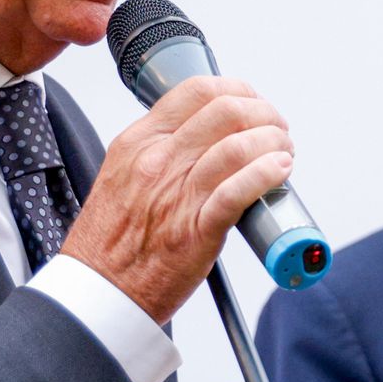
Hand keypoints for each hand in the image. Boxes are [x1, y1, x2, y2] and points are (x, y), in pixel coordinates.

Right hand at [60, 76, 294, 324]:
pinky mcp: (196, 230)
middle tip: (276, 130)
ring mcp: (177, 194)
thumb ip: (160, 150)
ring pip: (238, 145)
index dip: (238, 90)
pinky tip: (280, 171)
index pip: (198, 91)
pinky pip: (238, 191)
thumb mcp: (123, 175)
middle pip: (227, 111)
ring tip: (284, 152)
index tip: (253, 103)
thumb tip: (205, 136)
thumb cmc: (111, 241)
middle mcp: (159, 162)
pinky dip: (267, 174)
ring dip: (274, 143)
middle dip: (265, 114)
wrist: (98, 291)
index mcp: (140, 142)